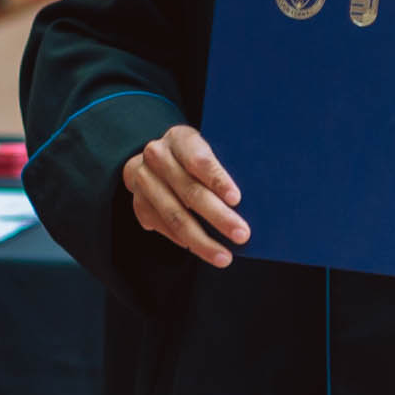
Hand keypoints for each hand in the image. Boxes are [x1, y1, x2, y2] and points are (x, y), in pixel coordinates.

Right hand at [121, 126, 246, 267]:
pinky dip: (183, 241)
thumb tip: (255, 199)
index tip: (237, 199)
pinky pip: (162, 227)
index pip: (199, 159)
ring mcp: (144, 180)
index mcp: (180, 138)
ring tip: (224, 256)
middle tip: (242, 235)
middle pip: (189, 191)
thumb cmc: (194, 155)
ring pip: (174, 216)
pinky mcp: (138, 202)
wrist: (155, 157)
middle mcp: (157, 157)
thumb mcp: (207, 149)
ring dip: (201, 240)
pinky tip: (201, 249)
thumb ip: (223, 167)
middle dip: (218, 216)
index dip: (217, 179)